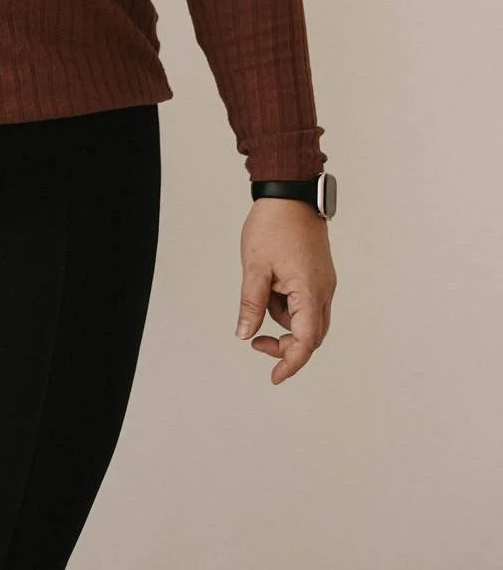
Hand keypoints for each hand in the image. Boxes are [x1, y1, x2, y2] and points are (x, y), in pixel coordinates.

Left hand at [235, 199, 336, 383]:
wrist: (290, 192)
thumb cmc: (273, 225)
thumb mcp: (254, 268)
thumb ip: (252, 305)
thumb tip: (245, 334)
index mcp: (310, 292)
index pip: (306, 342)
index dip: (291, 363)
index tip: (275, 377)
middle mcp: (324, 291)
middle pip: (311, 336)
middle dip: (286, 345)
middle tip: (256, 342)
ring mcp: (324, 282)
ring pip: (307, 318)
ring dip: (283, 319)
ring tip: (261, 288)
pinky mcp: (319, 274)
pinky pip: (306, 301)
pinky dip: (288, 304)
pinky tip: (270, 283)